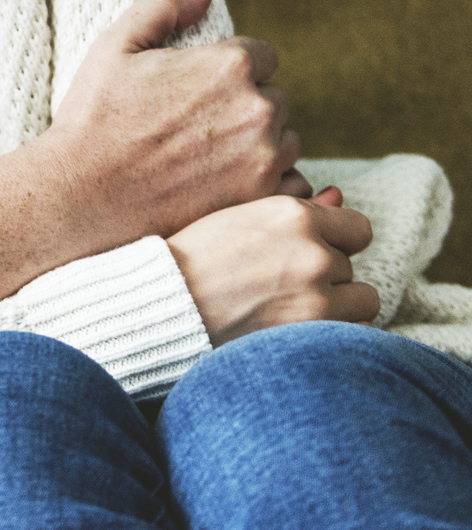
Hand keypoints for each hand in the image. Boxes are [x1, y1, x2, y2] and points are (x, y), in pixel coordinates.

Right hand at [46, 0, 299, 239]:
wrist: (84, 193)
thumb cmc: (95, 117)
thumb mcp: (115, 46)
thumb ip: (162, 6)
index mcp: (228, 65)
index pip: (262, 56)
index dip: (231, 69)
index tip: (201, 89)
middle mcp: (257, 109)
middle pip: (276, 99)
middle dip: (246, 107)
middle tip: (198, 125)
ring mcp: (264, 158)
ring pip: (285, 142)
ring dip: (258, 145)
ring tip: (207, 156)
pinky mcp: (261, 199)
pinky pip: (290, 185)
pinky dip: (266, 184)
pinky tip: (224, 184)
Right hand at [168, 186, 380, 341]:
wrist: (167, 304)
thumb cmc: (195, 256)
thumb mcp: (240, 216)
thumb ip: (296, 208)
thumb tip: (339, 196)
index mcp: (292, 214)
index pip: (357, 227)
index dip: (336, 240)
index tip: (311, 251)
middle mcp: (312, 250)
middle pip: (350, 264)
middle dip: (325, 272)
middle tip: (281, 281)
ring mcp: (317, 294)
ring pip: (362, 298)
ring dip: (338, 303)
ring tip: (294, 305)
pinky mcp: (314, 334)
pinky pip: (355, 331)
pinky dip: (335, 331)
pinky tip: (301, 327)